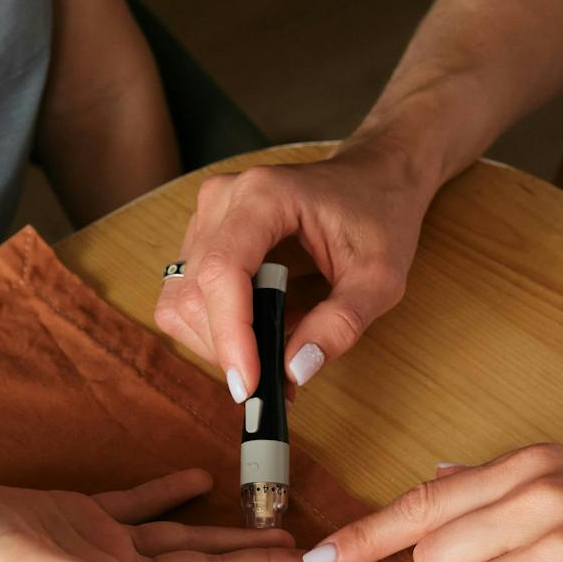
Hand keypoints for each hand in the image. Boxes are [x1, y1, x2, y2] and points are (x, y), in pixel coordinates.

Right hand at [155, 138, 432, 400]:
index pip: (224, 272)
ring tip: (268, 355)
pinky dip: (214, 329)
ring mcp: (207, 216)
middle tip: (274, 381)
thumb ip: (341, 324)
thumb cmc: (379, 216)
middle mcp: (223, 199)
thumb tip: (295, 370)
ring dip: (218, 342)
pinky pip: (186, 295)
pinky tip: (255, 332)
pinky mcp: (202, 236)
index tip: (251, 384)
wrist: (374, 176)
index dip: (231, 334)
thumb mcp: (381, 278)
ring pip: (182, 300)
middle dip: (229, 348)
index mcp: (265, 196)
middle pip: (196, 293)